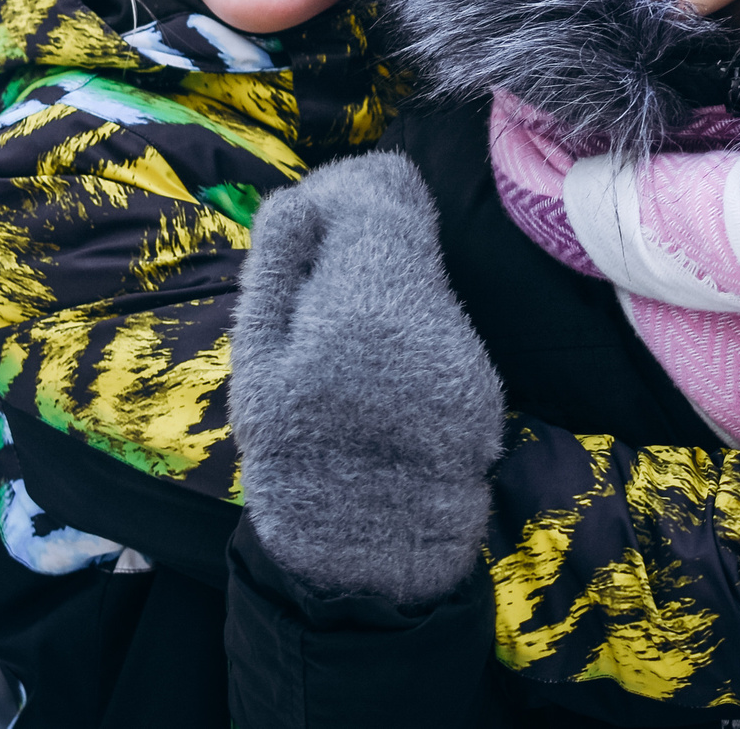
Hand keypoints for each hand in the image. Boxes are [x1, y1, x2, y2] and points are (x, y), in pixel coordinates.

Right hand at [230, 152, 504, 606]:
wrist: (362, 550)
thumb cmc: (293, 448)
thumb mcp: (257, 358)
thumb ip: (279, 267)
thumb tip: (298, 196)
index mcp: (363, 303)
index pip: (379, 195)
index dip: (349, 189)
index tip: (321, 210)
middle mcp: (427, 316)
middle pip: (408, 230)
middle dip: (367, 236)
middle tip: (326, 273)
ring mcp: (463, 347)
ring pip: (425, 276)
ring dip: (387, 285)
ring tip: (345, 338)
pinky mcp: (482, 379)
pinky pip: (439, 326)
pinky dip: (410, 331)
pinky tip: (379, 372)